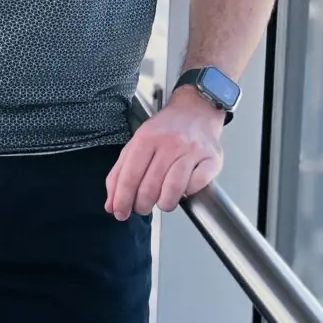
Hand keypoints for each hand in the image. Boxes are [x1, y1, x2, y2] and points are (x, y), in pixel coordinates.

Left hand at [105, 89, 223, 217]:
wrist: (196, 110)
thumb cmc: (165, 130)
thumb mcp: (137, 143)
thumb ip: (120, 173)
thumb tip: (111, 205)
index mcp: (147, 137)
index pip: (130, 176)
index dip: (122, 199)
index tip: (120, 212)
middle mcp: (169, 143)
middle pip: (150, 187)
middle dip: (142, 205)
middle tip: (142, 206)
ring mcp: (192, 151)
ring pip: (173, 190)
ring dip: (164, 204)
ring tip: (162, 201)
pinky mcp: (211, 159)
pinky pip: (196, 186)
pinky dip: (187, 193)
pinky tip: (183, 188)